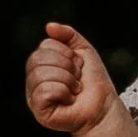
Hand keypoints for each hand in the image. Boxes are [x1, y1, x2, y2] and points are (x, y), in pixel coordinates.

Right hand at [27, 20, 117, 134]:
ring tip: (75, 89)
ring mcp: (34, 95)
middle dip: (66, 66)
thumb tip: (49, 26)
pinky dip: (63, 92)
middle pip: (39, 57)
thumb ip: (68, 35)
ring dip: (67, 80)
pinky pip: (44, 90)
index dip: (67, 53)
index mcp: (42, 64)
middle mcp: (34, 79)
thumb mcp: (83, 51)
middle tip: (77, 78)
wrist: (104, 108)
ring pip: (41, 74)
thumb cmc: (93, 83)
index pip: (45, 45)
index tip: (79, 66)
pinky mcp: (39, 110)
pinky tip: (69, 99)